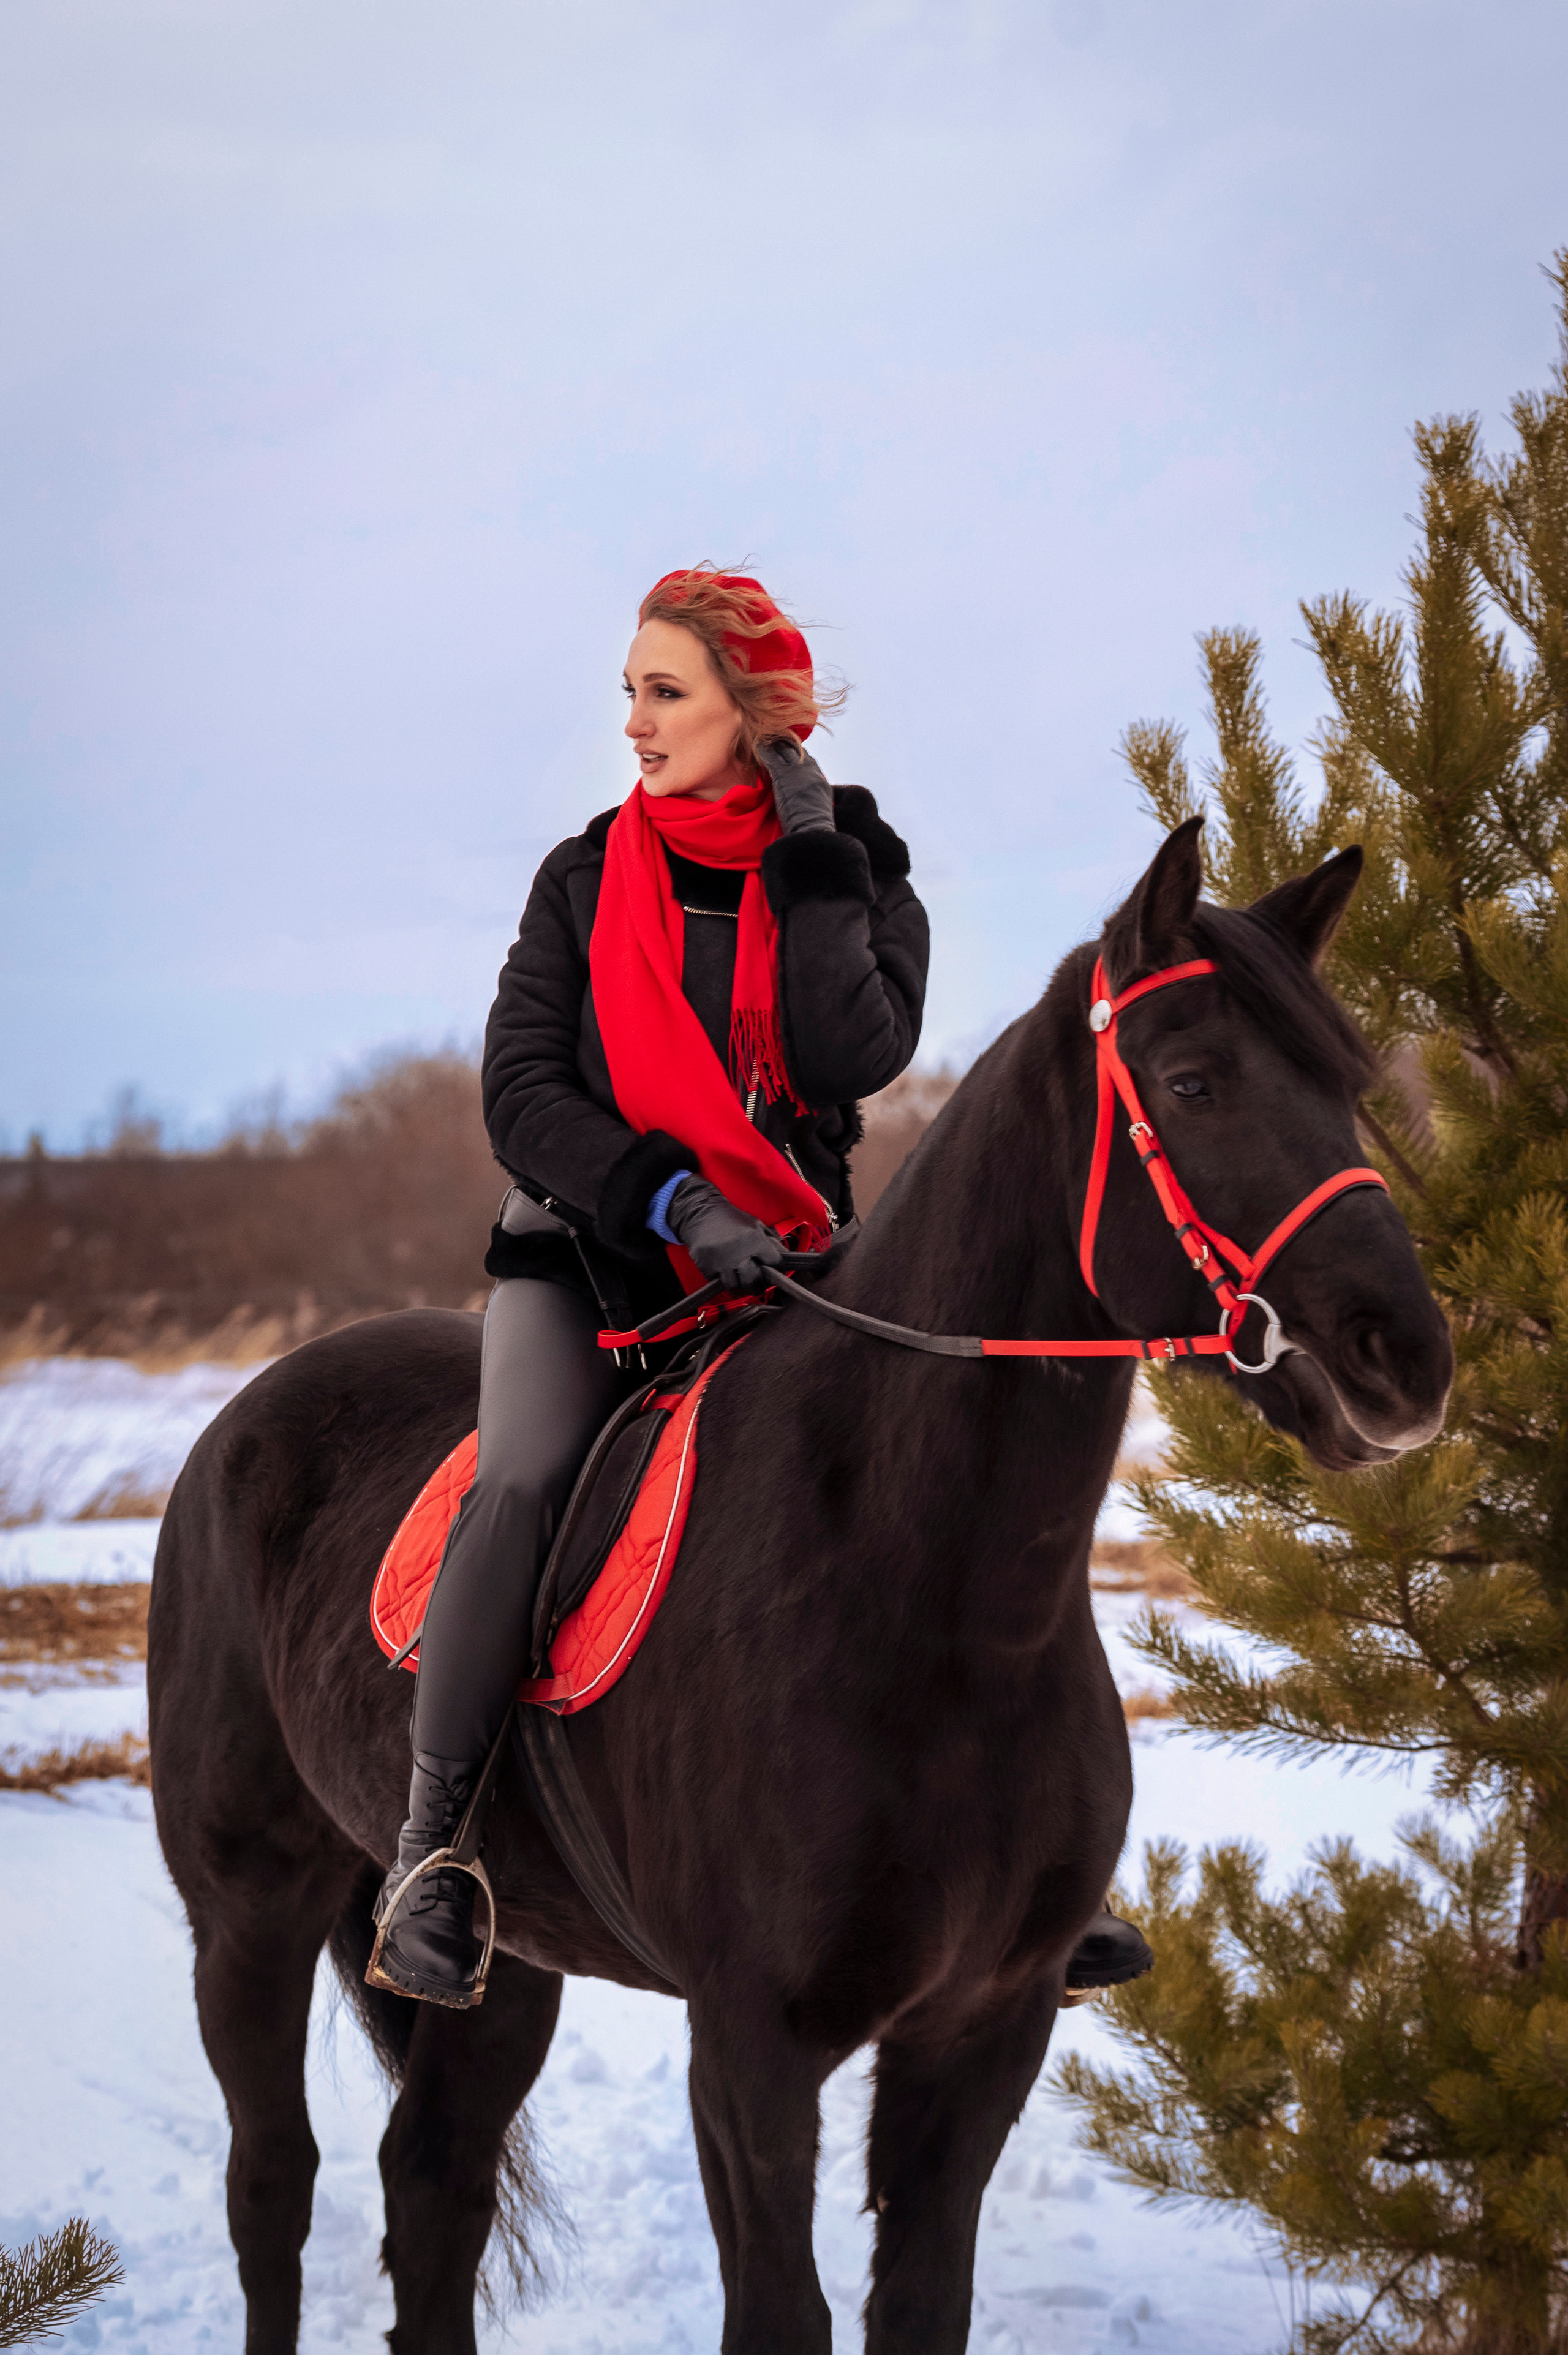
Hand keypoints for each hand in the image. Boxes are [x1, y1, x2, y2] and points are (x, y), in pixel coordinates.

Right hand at [666, 1176, 787, 1290]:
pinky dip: (725, 1283)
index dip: (777, 1270)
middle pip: (754, 1281)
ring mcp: (722, 1261)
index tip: (775, 1272)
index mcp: (755, 1239)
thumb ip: (772, 1241)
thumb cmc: (732, 1220)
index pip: (774, 1263)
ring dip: (741, 1288)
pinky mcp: (708, 1267)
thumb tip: (787, 1258)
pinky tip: (727, 1275)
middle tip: (757, 1284)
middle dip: (758, 1286)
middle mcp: (740, 1251)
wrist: (702, 1215)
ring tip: (741, 1281)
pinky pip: (720, 1284)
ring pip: (736, 1287)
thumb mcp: (756, 1224)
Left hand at [758, 737, 833, 833]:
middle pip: (797, 750)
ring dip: (774, 745)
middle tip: (774, 741)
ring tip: (764, 740)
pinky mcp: (783, 775)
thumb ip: (813, 796)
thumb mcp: (819, 807)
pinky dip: (763, 751)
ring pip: (784, 750)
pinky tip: (756, 746)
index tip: (788, 753)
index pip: (807, 760)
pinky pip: (771, 758)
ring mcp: (797, 770)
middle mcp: (810, 770)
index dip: (796, 755)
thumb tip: (807, 798)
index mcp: (819, 778)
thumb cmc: (814, 827)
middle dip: (785, 746)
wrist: (812, 829)